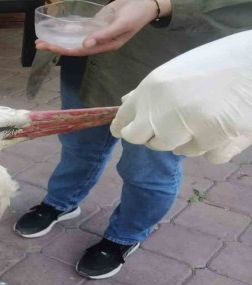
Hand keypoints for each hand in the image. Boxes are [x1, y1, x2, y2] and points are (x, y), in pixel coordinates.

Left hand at [35, 0, 168, 55]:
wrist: (145, 2)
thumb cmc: (136, 15)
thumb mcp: (121, 24)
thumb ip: (103, 35)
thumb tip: (85, 44)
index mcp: (105, 46)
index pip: (80, 51)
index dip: (64, 49)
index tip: (51, 47)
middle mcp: (98, 42)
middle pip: (73, 46)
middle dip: (55, 45)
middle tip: (38, 45)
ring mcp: (95, 32)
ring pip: (73, 37)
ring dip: (58, 38)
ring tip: (41, 39)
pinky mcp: (95, 23)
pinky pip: (78, 28)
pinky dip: (66, 28)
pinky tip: (54, 28)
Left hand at [110, 31, 251, 163]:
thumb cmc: (221, 61)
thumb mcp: (177, 70)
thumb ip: (151, 90)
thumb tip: (125, 101)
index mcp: (152, 89)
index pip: (124, 120)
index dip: (125, 126)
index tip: (124, 131)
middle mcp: (164, 111)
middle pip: (144, 141)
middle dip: (155, 136)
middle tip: (176, 123)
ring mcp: (189, 129)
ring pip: (177, 151)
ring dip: (189, 140)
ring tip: (208, 116)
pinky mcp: (215, 142)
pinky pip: (208, 157)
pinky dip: (216, 147)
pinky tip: (225, 127)